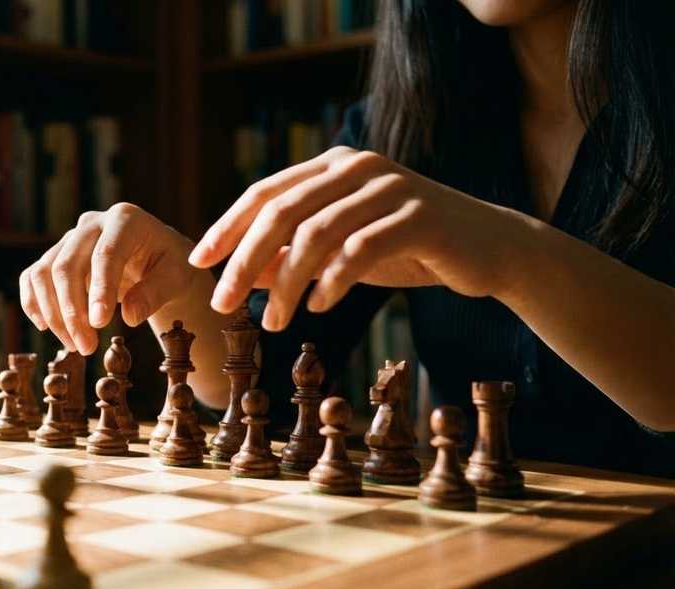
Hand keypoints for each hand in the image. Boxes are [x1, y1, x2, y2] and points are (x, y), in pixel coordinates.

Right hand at [20, 203, 204, 354]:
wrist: (157, 260)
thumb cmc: (170, 266)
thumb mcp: (176, 278)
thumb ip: (155, 293)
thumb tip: (128, 316)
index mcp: (125, 219)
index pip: (105, 255)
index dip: (99, 291)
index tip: (99, 325)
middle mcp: (92, 223)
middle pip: (66, 265)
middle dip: (72, 311)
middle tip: (86, 347)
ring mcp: (70, 238)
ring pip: (44, 273)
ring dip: (53, 314)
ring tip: (75, 346)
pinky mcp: (56, 255)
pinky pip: (33, 277)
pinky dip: (34, 304)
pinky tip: (47, 328)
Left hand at [188, 146, 534, 329]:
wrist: (488, 251)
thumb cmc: (405, 249)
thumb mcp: (339, 253)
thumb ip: (292, 257)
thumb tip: (236, 278)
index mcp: (332, 166)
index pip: (264, 193)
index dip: (227, 227)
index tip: (199, 262)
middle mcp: (357, 167)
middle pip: (281, 212)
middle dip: (243, 260)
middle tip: (220, 303)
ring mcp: (389, 187)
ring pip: (316, 233)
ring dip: (286, 283)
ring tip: (273, 322)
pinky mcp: (418, 215)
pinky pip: (359, 250)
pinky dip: (331, 283)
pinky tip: (319, 308)